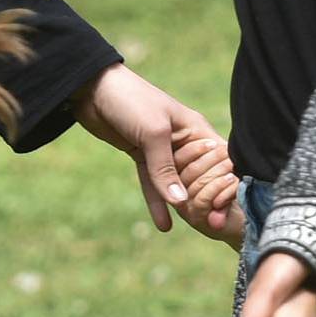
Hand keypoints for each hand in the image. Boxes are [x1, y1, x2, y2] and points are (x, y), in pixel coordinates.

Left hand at [76, 64, 219, 234]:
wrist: (92, 88)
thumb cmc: (131, 101)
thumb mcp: (153, 133)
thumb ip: (165, 168)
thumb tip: (181, 202)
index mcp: (195, 129)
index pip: (220, 160)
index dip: (223, 182)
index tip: (224, 206)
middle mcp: (184, 141)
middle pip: (199, 176)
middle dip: (203, 198)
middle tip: (207, 223)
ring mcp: (163, 149)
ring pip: (176, 183)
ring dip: (181, 204)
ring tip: (192, 228)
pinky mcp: (142, 155)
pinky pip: (153, 183)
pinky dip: (157, 202)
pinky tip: (164, 225)